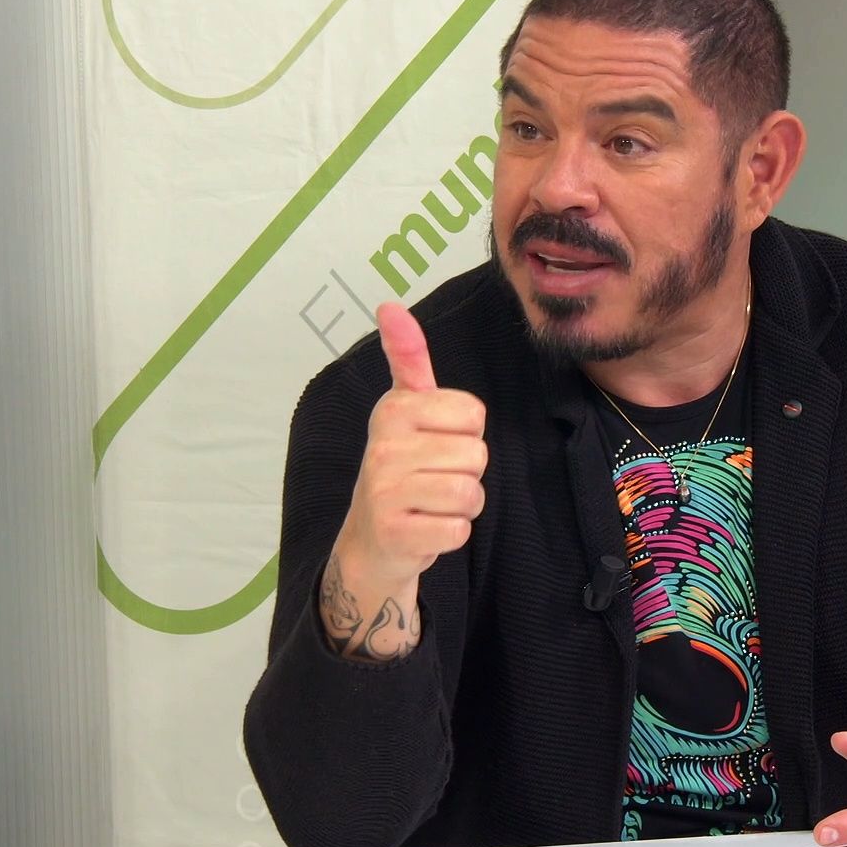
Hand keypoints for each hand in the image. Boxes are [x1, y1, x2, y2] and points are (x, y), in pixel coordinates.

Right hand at [319, 303, 486, 659]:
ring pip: (470, 493)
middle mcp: (383, 446)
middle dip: (465, 473)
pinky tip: (425, 528)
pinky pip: (459, 530)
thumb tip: (390, 305)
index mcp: (393, 409)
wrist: (370, 542)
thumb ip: (408, 359)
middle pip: (477, 456)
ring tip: (430, 503)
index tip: (435, 443)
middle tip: (432, 479)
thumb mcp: (405, 410)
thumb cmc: (400, 468)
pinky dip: (451, 535)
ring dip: (461, 506)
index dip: (465, 434)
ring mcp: (385, 491)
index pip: (474, 414)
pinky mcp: (394, 533)